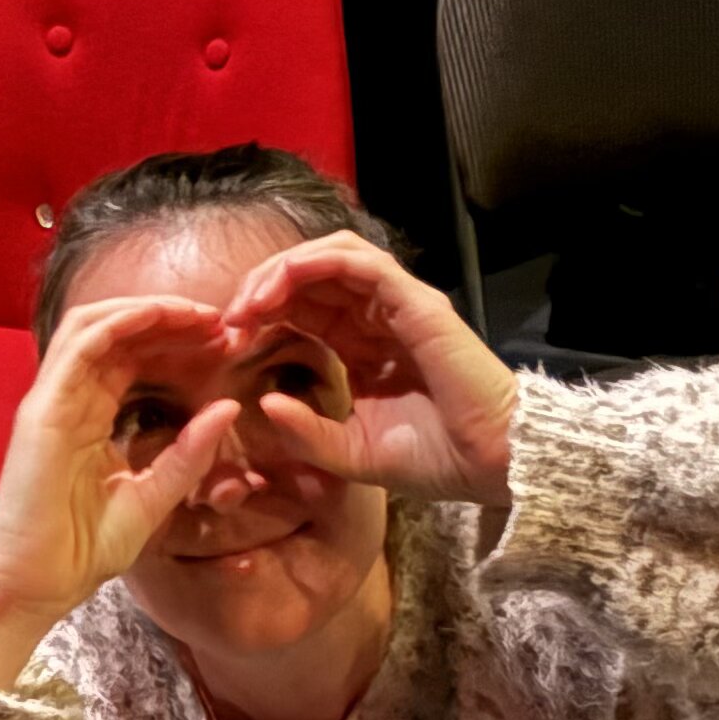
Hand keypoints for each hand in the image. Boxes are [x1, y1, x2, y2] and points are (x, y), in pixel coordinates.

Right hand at [0, 293, 251, 688]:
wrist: (34, 588)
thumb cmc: (80, 553)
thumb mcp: (153, 499)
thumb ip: (188, 456)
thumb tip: (228, 408)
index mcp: (91, 419)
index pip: (133, 359)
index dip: (178, 343)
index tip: (225, 344)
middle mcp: (69, 402)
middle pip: (118, 335)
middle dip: (170, 319)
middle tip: (223, 321)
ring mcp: (51, 401)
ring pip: (96, 325)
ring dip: (148, 311)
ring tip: (199, 314)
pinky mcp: (41, 410)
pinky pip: (79, 346)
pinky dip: (121, 322)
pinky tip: (162, 317)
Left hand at [213, 233, 520, 507]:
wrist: (488, 463)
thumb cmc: (432, 461)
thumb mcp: (349, 454)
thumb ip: (306, 433)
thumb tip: (264, 403)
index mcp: (361, 346)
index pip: (304, 305)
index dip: (263, 311)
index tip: (231, 340)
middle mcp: (377, 317)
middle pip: (311, 273)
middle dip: (262, 286)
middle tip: (231, 318)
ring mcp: (397, 304)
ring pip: (331, 256)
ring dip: (283, 269)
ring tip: (251, 302)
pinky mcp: (414, 301)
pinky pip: (360, 261)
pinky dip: (316, 263)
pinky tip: (283, 284)